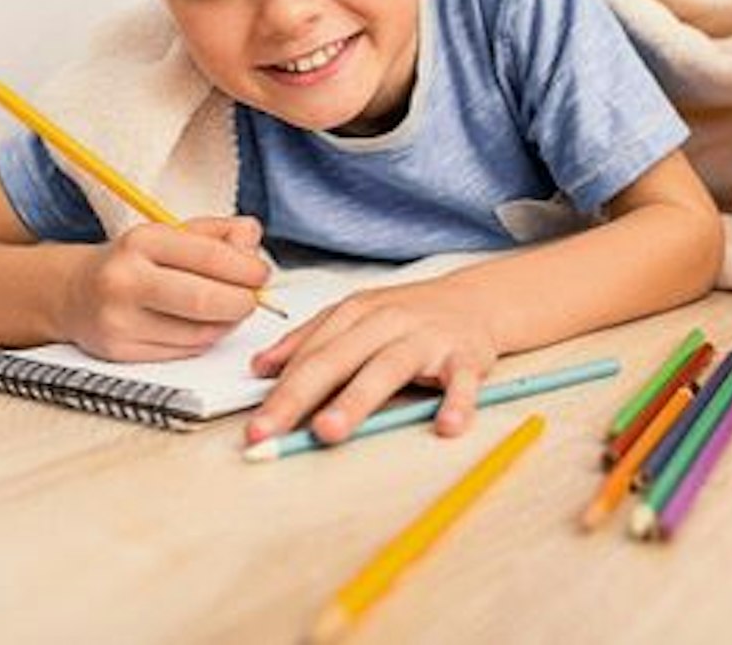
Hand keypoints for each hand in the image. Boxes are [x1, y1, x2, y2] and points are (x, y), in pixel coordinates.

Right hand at [58, 216, 268, 361]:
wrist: (74, 291)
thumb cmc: (136, 260)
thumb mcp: (174, 233)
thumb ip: (221, 234)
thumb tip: (252, 246)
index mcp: (142, 241)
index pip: (210, 256)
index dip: (247, 269)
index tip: (261, 274)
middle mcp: (125, 279)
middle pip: (205, 301)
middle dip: (242, 303)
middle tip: (251, 299)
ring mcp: (119, 320)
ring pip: (199, 333)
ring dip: (226, 324)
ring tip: (226, 310)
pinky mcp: (120, 351)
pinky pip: (183, 351)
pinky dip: (204, 340)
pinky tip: (201, 325)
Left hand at [245, 278, 499, 444]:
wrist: (476, 299)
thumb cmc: (410, 315)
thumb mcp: (356, 316)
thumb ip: (309, 340)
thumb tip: (261, 367)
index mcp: (356, 313)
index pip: (310, 356)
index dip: (279, 393)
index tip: (255, 428)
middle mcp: (387, 322)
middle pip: (336, 360)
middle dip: (298, 397)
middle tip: (270, 431)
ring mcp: (427, 338)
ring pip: (387, 369)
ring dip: (355, 401)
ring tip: (328, 431)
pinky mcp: (466, 356)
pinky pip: (461, 381)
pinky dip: (457, 403)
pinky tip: (446, 426)